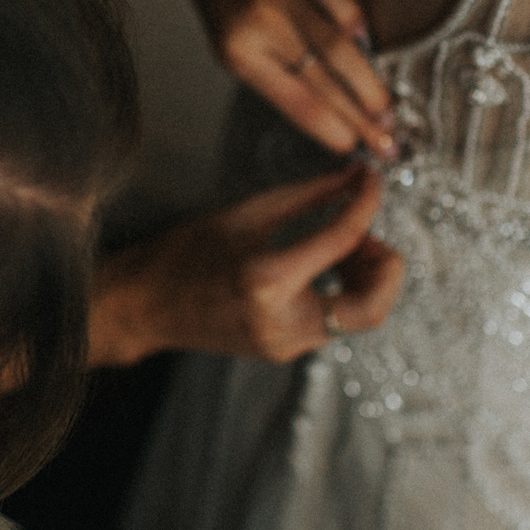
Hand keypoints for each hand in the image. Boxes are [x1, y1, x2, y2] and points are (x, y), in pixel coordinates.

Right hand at [89, 166, 405, 366]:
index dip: (367, 202)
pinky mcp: (286, 351)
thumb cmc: (185, 253)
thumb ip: (309, 196)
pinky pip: (335, 321)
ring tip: (340, 245)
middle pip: (373, 305)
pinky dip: (343, 289)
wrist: (145, 305)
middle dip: (384, 264)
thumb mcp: (247, 213)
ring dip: (365, 276)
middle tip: (364, 231)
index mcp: (267, 279)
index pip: (344, 238)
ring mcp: (286, 345)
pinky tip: (324, 263)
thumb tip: (354, 178)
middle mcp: (282, 322)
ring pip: (359, 316)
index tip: (371, 180)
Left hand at [121, 0, 393, 156]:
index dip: (329, 129)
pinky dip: (356, 24)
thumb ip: (268, 68)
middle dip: (360, 118)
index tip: (352, 148)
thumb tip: (320, 102)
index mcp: (238, 53)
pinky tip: (367, 41)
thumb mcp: (225, 38)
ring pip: (338, 49)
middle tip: (388, 142)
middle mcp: (261, 27)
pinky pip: (340, 2)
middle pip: (324, 83)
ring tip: (387, 108)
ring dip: (367, 83)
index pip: (295, 102)